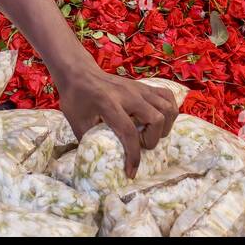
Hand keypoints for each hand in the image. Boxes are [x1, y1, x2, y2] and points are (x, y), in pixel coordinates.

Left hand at [57, 66, 178, 178]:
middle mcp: (128, 95)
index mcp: (108, 104)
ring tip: (150, 133)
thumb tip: (101, 160)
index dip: (133, 156)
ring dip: (164, 126)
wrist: (79, 72)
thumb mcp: (76, 121)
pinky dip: (169, 110)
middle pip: (156, 119)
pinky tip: (159, 120)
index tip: (131, 172)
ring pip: (167, 107)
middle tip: (139, 144)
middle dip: (152, 139)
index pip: (129, 132)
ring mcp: (139, 88)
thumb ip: (90, 141)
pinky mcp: (144, 86)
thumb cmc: (75, 98)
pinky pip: (167, 96)